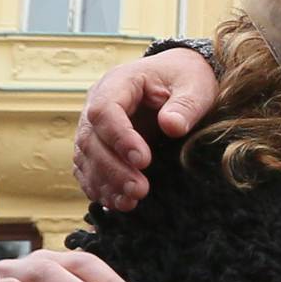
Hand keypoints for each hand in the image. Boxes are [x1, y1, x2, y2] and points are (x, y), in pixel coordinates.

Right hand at [74, 51, 217, 209]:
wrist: (178, 78)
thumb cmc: (185, 78)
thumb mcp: (194, 85)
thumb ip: (185, 104)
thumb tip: (172, 126)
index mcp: (118, 82)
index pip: (105, 110)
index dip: (119, 137)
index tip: (143, 160)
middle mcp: (97, 104)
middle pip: (91, 139)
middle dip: (113, 168)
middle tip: (140, 190)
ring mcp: (94, 126)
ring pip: (86, 158)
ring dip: (105, 183)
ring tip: (129, 203)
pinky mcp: (99, 146)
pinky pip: (89, 169)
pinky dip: (100, 188)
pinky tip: (118, 203)